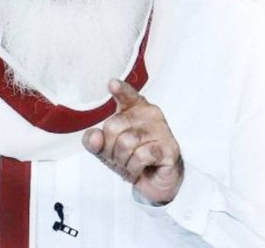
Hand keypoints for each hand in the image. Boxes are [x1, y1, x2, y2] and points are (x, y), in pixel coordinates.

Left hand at [82, 79, 183, 203]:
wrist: (155, 180)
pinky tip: (142, 167)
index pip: (127, 96)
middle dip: (110, 149)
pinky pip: (141, 156)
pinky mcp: (169, 147)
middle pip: (113, 126)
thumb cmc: (132, 158)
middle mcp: (150, 114)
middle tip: (122, 157)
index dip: (121, 90)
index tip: (112, 84)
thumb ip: (94, 141)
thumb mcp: (106, 150)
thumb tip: (95, 137)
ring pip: (126, 143)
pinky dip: (135, 167)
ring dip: (123, 161)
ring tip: (132, 163)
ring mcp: (162, 129)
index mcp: (135, 109)